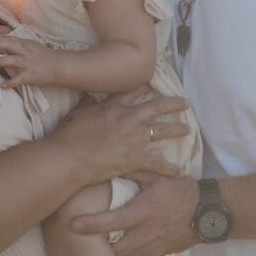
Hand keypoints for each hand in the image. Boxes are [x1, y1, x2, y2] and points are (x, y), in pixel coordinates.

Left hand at [0, 34, 58, 88]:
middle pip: (9, 46)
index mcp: (23, 44)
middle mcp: (24, 52)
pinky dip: (11, 82)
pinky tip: (2, 85)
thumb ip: (13, 43)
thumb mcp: (27, 45)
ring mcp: (27, 64)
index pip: (7, 39)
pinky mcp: (30, 75)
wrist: (56, 66)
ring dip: (0, 61)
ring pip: (13, 61)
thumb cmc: (38, 55)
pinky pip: (19, 79)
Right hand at [52, 92, 190, 186]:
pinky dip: (168, 168)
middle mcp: (128, 119)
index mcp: (114, 106)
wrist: (69, 157)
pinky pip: (155, 164)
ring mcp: (134, 139)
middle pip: (155, 107)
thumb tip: (91, 94)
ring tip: (187, 130)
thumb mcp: (78, 112)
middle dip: (172, 104)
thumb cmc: (68, 135)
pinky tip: (180, 171)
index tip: (154, 84)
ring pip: (161, 131)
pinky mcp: (134, 159)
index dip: (145, 87)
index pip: (133, 91)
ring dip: (176, 130)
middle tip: (184, 103)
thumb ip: (88, 103)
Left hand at [70, 173, 199, 255]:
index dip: (90, 225)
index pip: (111, 221)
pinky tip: (130, 240)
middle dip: (100, 246)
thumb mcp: (157, 178)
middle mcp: (146, 233)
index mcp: (142, 212)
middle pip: (114, 249)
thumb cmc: (181, 191)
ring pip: (127, 255)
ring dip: (117, 249)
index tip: (72, 225)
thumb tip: (111, 163)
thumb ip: (134, 172)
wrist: (209, 212)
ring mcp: (154, 246)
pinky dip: (132, 249)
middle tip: (88, 237)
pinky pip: (141, 255)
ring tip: (107, 240)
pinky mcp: (161, 253)